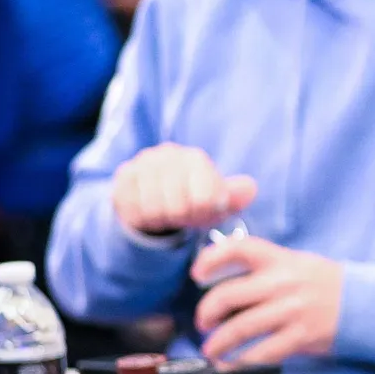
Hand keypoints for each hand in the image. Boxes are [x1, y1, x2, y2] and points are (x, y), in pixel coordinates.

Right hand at [112, 143, 256, 235]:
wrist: (157, 198)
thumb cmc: (193, 199)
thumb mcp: (218, 200)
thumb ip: (236, 196)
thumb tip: (251, 189)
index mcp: (196, 158)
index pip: (204, 198)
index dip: (203, 213)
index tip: (201, 211)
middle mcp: (168, 155)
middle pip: (178, 206)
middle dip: (182, 218)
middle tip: (181, 216)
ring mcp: (143, 164)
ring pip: (154, 209)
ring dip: (162, 218)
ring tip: (166, 213)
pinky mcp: (123, 177)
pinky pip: (132, 209)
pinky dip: (143, 218)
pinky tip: (149, 211)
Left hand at [192, 237, 341, 363]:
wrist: (366, 304)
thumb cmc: (326, 285)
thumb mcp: (298, 264)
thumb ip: (266, 269)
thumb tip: (228, 284)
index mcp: (281, 259)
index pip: (239, 248)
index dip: (211, 258)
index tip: (196, 274)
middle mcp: (283, 282)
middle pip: (229, 295)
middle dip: (206, 313)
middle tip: (203, 323)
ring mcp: (292, 310)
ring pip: (241, 328)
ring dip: (219, 343)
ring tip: (212, 350)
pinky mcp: (300, 336)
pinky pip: (262, 352)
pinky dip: (242, 362)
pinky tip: (233, 365)